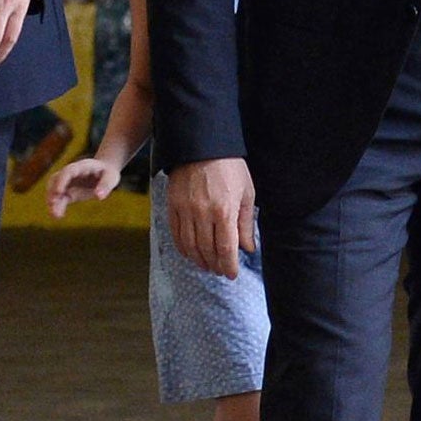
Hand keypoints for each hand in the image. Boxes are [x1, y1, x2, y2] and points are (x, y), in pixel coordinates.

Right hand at [45, 157, 119, 218]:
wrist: (104, 172)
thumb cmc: (108, 173)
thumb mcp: (111, 177)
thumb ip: (105, 186)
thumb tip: (99, 197)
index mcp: (81, 167)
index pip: (68, 171)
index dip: (61, 180)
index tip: (58, 191)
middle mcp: (70, 173)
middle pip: (56, 180)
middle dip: (52, 191)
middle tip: (52, 204)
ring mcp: (67, 182)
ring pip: (54, 190)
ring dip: (52, 201)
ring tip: (55, 215)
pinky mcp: (68, 192)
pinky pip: (59, 199)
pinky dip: (57, 206)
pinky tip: (57, 216)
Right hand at [168, 157, 257, 278]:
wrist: (202, 146)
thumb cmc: (230, 167)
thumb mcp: (247, 193)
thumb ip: (245, 223)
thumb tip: (247, 248)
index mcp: (225, 210)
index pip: (226, 248)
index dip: (228, 265)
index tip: (231, 274)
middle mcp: (203, 213)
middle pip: (207, 250)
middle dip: (215, 265)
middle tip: (220, 271)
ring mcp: (185, 210)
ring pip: (190, 246)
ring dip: (199, 260)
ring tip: (206, 265)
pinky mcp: (173, 206)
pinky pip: (176, 234)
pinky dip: (183, 248)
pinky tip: (190, 253)